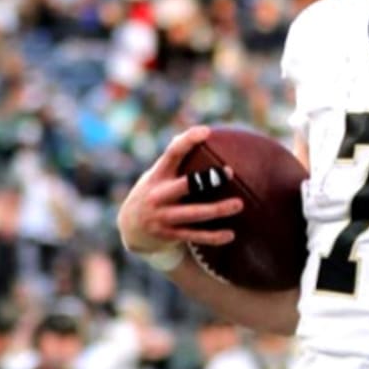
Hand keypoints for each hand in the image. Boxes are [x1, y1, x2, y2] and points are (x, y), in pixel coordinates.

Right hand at [118, 125, 243, 255]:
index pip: (171, 154)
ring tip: (238, 204)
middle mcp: (158, 196)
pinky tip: (230, 235)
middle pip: (185, 185)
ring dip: (217, 210)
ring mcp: (163, 217)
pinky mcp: (169, 235)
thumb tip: (200, 132)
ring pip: (194, 214)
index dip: (187, 141)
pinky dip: (212, 237)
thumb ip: (174, 160)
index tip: (206, 131)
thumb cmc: (151, 193)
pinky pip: (194, 236)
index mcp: (157, 177)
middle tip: (230, 172)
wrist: (130, 229)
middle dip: (207, 179)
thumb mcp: (155, 176)